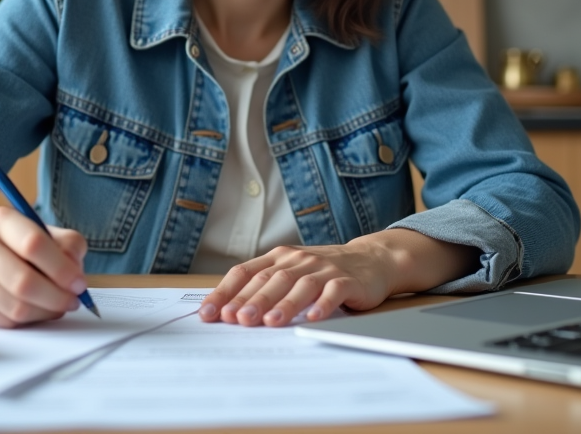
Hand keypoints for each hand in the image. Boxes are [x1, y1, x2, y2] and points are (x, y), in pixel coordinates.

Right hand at [0, 207, 89, 327]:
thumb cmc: (19, 243)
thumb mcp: (45, 232)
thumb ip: (68, 245)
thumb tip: (75, 274)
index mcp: (2, 219)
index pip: (34, 244)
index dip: (62, 268)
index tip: (80, 283)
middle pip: (23, 281)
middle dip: (57, 297)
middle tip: (74, 301)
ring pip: (15, 307)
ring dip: (46, 312)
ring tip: (59, 306)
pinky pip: (6, 320)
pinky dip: (30, 320)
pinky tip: (38, 310)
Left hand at [197, 229, 480, 326]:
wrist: (371, 259)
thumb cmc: (322, 271)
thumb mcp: (291, 272)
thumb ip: (263, 287)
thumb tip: (228, 312)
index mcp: (279, 258)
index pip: (246, 273)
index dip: (226, 292)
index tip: (209, 313)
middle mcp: (299, 261)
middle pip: (271, 280)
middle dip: (252, 300)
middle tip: (238, 320)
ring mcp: (324, 269)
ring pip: (300, 285)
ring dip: (284, 304)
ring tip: (271, 322)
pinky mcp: (347, 280)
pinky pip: (333, 292)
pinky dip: (323, 305)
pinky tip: (313, 318)